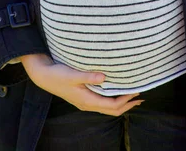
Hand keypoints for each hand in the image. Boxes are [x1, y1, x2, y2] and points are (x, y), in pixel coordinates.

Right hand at [20, 54, 143, 115]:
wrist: (44, 76)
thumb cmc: (58, 75)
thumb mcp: (73, 74)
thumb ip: (89, 76)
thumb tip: (104, 76)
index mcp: (87, 100)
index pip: (112, 105)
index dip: (126, 100)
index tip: (137, 91)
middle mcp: (88, 104)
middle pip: (112, 110)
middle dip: (127, 104)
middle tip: (141, 97)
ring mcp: (86, 102)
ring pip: (107, 107)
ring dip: (121, 103)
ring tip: (132, 96)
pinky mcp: (84, 97)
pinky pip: (102, 102)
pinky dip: (113, 99)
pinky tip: (115, 91)